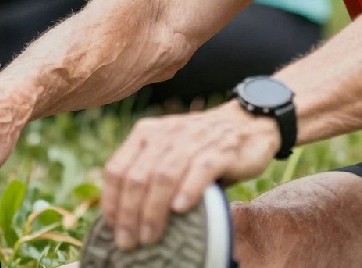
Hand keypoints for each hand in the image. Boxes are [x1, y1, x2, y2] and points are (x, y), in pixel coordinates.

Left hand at [101, 103, 278, 249]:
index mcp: (148, 134)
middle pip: (138, 177)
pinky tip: (180, 209)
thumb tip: (126, 218)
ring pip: (164, 176)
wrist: (250, 121)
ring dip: (154, 210)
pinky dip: (188, 190)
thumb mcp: (169, 150)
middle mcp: (167, 134)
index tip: (113, 229)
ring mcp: (195, 140)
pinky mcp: (222, 149)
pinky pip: (200, 169)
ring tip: (150, 236)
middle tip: (129, 241)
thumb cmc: (203, 145)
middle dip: (130, 214)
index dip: (112, 202)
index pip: (117, 169)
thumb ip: (149, 172)